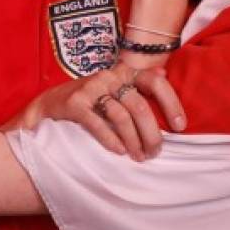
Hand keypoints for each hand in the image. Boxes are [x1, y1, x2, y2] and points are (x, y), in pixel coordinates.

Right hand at [16, 63, 184, 160]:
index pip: (154, 82)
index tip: (180, 126)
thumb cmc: (90, 100)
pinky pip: (99, 123)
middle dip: (151, 133)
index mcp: (123, 72)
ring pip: (121, 116)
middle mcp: (108, 76)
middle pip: (139, 106)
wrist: (49, 105)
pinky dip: (111, 140)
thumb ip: (137, 82)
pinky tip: (120, 152)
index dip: (171, 103)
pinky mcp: (74, 103)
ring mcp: (90, 88)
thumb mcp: (114, 88)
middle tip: (154, 153)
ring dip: (133, 141)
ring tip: (138, 157)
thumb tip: (165, 72)